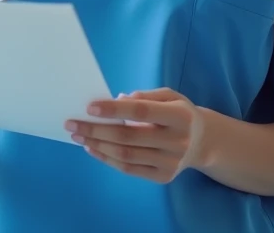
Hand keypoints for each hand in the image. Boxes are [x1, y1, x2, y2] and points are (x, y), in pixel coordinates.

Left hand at [65, 88, 205, 182]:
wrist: (201, 142)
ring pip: (126, 155)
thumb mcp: (169, 96)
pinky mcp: (163, 177)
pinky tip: (92, 148)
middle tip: (72, 123)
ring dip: (97, 144)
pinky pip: (129, 169)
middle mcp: (178, 142)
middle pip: (129, 136)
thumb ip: (145, 96)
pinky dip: (107, 159)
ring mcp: (171, 163)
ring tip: (78, 135)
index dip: (114, 109)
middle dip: (96, 129)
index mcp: (180, 117)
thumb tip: (117, 99)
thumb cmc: (178, 114)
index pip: (142, 112)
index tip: (89, 107)